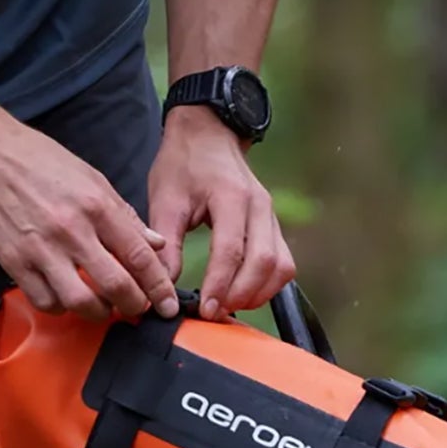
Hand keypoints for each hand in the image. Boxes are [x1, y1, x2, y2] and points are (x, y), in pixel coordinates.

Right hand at [0, 114, 179, 322]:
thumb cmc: (38, 160)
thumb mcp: (91, 177)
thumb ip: (124, 214)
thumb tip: (153, 243)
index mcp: (96, 206)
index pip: (139, 256)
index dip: (157, 286)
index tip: (165, 302)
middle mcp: (72, 230)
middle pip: (116, 286)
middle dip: (134, 306)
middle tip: (138, 309)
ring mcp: (41, 249)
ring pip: (80, 301)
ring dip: (98, 312)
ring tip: (103, 307)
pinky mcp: (15, 262)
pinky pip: (45, 301)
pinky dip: (61, 307)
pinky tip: (66, 297)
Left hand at [147, 105, 295, 319]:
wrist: (206, 134)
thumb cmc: (183, 164)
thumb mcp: (165, 200)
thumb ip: (166, 246)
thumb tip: (163, 288)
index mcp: (232, 197)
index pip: (232, 250)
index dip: (219, 285)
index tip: (204, 309)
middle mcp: (260, 207)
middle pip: (264, 262)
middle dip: (240, 294)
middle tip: (213, 313)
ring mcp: (271, 216)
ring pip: (281, 266)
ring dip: (258, 293)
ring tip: (228, 306)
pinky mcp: (273, 226)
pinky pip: (283, 263)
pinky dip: (268, 284)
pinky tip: (242, 294)